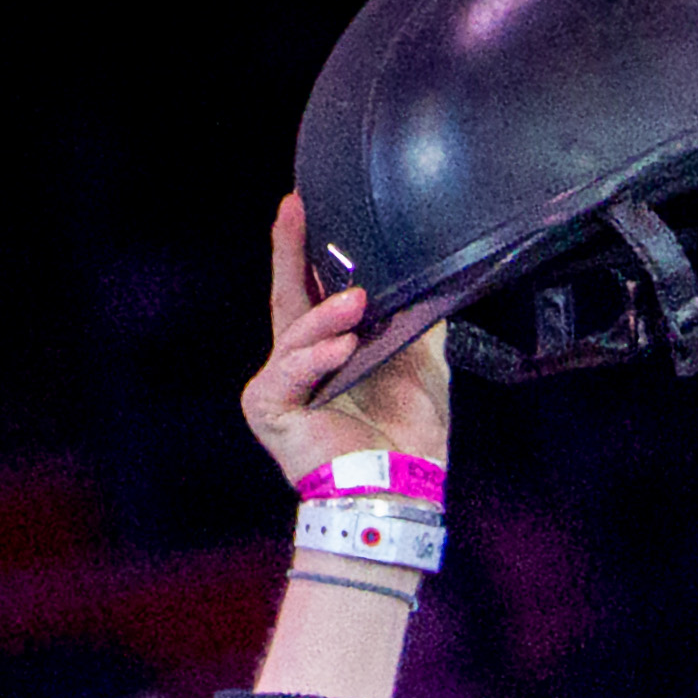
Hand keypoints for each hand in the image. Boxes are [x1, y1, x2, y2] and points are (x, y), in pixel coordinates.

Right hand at [241, 194, 464, 491]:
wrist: (399, 493)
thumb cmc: (406, 438)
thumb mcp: (422, 364)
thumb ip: (415, 320)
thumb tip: (428, 275)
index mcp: (328, 349)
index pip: (312, 289)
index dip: (308, 249)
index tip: (308, 204)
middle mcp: (297, 362)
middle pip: (289, 294)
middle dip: (291, 249)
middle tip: (296, 207)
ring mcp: (279, 385)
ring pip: (296, 333)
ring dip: (327, 313)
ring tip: (358, 300)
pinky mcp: (268, 408)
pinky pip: (291, 372)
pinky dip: (317, 357)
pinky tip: (342, 347)